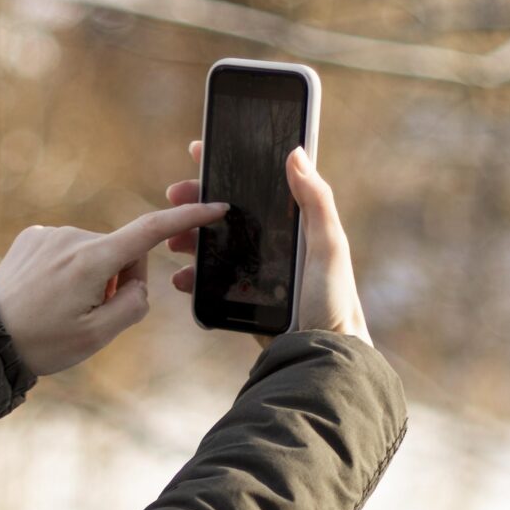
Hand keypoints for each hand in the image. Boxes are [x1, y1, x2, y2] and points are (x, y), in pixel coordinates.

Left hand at [0, 199, 224, 376]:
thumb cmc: (43, 342)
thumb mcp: (98, 336)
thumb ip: (133, 304)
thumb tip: (137, 282)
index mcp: (92, 260)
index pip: (149, 231)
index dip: (186, 219)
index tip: (213, 207)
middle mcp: (72, 236)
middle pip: (121, 252)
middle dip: (119, 280)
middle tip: (92, 315)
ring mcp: (50, 234)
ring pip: (94, 253)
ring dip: (92, 277)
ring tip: (63, 309)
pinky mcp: (33, 236)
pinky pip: (69, 250)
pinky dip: (70, 271)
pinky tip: (48, 294)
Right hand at [166, 140, 370, 344]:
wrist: (322, 357)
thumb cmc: (335, 301)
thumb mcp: (328, 248)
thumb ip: (316, 201)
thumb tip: (296, 152)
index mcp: (296, 223)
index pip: (259, 184)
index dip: (229, 166)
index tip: (199, 152)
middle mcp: (276, 242)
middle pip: (229, 212)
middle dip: (197, 202)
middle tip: (174, 196)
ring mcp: (259, 270)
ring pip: (216, 244)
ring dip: (191, 237)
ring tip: (174, 242)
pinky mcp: (247, 298)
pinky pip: (213, 280)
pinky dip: (195, 276)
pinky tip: (182, 279)